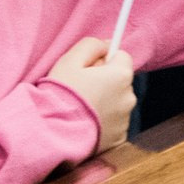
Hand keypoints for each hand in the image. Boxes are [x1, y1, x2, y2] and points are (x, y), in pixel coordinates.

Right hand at [47, 36, 136, 152]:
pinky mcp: (119, 139)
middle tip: (81, 89)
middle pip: (120, 81)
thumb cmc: (60, 94)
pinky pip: (113, 123)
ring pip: (117, 102)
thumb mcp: (70, 60)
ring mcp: (125, 120)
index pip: (122, 57)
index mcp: (121, 75)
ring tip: (80, 109)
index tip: (89, 69)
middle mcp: (129, 97)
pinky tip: (85, 123)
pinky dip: (103, 122)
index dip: (104, 60)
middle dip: (105, 82)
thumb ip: (92, 45)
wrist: (54, 133)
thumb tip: (107, 44)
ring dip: (104, 103)